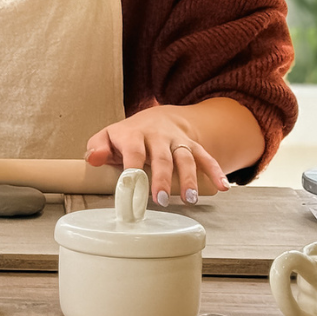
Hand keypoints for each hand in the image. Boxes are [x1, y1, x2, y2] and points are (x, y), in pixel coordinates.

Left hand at [84, 105, 230, 205]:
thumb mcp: (107, 137)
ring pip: (185, 157)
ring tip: (191, 199)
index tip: (131, 188)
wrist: (156, 116)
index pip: (132, 151)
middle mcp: (157, 136)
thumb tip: (94, 158)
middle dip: (162, 178)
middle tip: (160, 199)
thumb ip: (97, 148)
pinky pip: (205, 157)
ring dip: (190, 178)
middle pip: (161, 156)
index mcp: (133, 134)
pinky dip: (215, 171)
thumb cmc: (128, 135)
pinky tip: (222, 187)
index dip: (132, 169)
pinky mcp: (192, 145)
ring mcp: (176, 140)